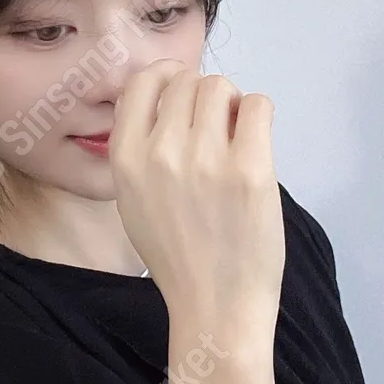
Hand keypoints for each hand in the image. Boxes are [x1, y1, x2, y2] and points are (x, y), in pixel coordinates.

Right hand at [109, 59, 285, 342]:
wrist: (215, 305)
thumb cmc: (176, 255)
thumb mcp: (133, 200)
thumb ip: (140, 149)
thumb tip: (164, 98)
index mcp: (125, 159)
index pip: (142, 82)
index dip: (167, 78)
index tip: (183, 93)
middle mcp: (160, 152)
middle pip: (187, 81)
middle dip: (204, 96)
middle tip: (216, 128)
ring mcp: (206, 159)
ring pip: (221, 87)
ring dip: (232, 105)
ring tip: (235, 137)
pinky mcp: (250, 169)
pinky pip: (258, 105)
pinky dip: (258, 115)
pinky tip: (255, 143)